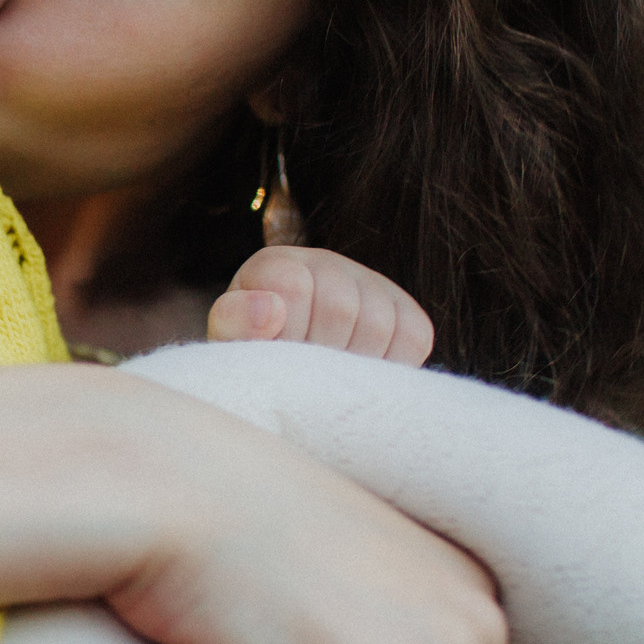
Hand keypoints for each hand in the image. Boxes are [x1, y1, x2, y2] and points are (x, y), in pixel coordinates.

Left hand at [208, 247, 434, 364]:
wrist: (287, 380)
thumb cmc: (253, 363)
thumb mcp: (230, 345)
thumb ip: (234, 324)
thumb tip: (270, 310)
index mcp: (275, 265)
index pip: (292, 284)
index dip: (285, 333)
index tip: (275, 358)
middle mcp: (325, 264)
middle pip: (339, 308)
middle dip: (319, 355)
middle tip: (303, 374)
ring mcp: (369, 285)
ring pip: (379, 325)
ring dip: (352, 365)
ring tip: (328, 377)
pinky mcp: (406, 313)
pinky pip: (414, 339)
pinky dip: (389, 366)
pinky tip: (359, 373)